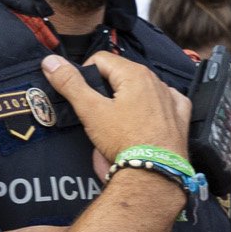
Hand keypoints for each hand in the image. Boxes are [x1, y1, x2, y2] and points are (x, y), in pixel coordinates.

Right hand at [41, 52, 190, 167]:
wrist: (155, 172)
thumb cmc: (123, 139)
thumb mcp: (91, 110)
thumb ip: (71, 84)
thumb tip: (50, 61)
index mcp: (134, 73)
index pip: (100, 59)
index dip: (85, 74)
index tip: (82, 96)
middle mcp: (156, 80)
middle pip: (122, 73)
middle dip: (106, 87)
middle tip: (98, 111)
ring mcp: (170, 98)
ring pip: (143, 87)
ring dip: (128, 97)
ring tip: (119, 121)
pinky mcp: (180, 116)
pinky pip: (165, 102)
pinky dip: (154, 106)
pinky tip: (146, 118)